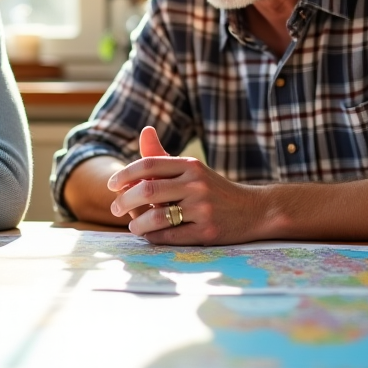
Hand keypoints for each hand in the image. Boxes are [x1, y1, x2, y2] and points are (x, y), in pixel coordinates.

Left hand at [107, 126, 268, 245]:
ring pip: (156, 216)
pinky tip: (148, 235)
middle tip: (115, 209)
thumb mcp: (192, 170)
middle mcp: (196, 184)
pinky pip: (170, 236)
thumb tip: (145, 131)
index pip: (149, 165)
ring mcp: (203, 208)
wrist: (255, 210)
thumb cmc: (214, 190)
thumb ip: (164, 156)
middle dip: (125, 201)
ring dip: (137, 223)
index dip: (124, 175)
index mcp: (190, 165)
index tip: (111, 186)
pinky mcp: (207, 231)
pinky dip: (153, 237)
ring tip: (132, 225)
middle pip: (148, 191)